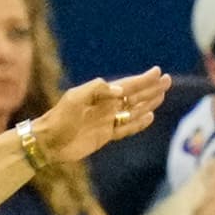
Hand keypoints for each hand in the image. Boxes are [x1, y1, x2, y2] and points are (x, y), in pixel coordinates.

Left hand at [33, 67, 169, 165]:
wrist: (47, 142)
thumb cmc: (59, 118)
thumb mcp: (75, 98)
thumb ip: (97, 89)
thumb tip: (119, 91)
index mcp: (100, 95)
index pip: (127, 85)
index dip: (142, 80)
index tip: (158, 72)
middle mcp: (106, 107)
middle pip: (134, 96)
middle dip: (151, 89)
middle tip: (168, 81)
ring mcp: (106, 122)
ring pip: (133, 111)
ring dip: (148, 104)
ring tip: (162, 96)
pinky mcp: (104, 137)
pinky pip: (125, 129)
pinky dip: (138, 124)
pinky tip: (149, 117)